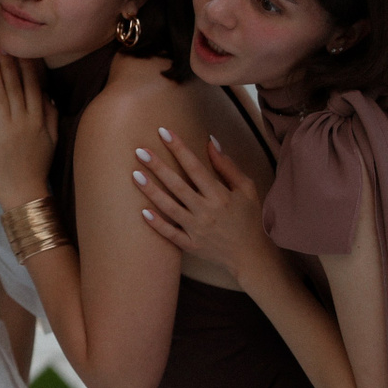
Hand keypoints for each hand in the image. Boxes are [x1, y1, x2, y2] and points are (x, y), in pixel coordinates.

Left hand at [0, 53, 56, 208]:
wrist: (24, 191)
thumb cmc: (38, 165)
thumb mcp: (52, 139)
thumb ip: (51, 115)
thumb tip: (48, 94)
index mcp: (39, 120)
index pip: (33, 87)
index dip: (27, 68)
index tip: (23, 52)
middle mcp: (23, 121)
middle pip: (15, 88)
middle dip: (9, 65)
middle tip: (3, 46)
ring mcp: (5, 130)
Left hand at [132, 129, 270, 277]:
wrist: (252, 256)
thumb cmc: (249, 217)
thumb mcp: (246, 189)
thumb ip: (227, 166)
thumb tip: (210, 141)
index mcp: (221, 195)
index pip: (195, 167)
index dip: (179, 148)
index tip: (163, 132)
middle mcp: (207, 212)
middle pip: (178, 185)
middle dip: (158, 167)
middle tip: (139, 151)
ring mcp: (198, 230)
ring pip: (170, 208)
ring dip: (152, 191)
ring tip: (134, 174)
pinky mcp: (191, 246)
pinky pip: (170, 234)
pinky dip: (157, 224)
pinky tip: (142, 211)